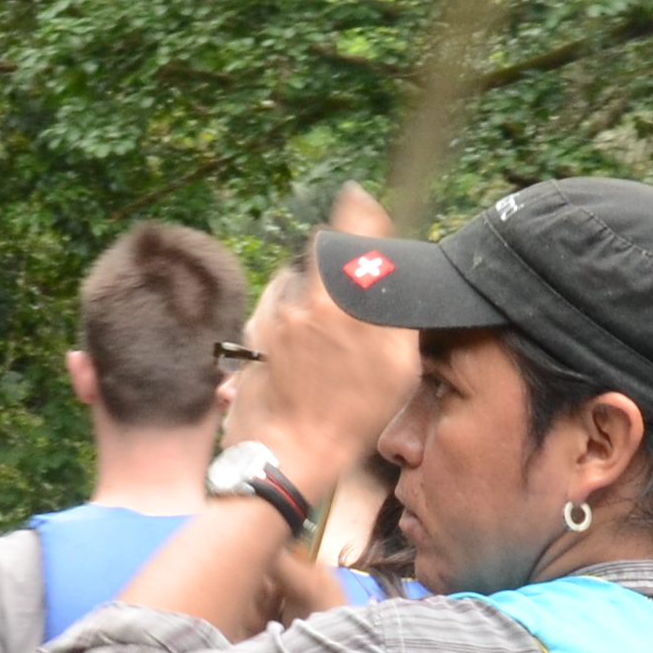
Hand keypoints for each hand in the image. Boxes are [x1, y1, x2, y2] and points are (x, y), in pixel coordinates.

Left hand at [226, 211, 416, 488]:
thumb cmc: (351, 418)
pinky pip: (277, 307)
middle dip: (336, 253)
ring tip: (328, 322)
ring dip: (312, 287)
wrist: (290, 454)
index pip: (350, 230)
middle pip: (320, 250)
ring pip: (296, 280)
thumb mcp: (397, 370)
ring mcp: (274, 316)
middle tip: (352, 271)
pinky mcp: (255, 335)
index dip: (358, 210)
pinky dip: (291, 310)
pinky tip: (303, 340)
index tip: (361, 198)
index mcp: (343, 300)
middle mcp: (305, 299)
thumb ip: (395, 317)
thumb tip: (391, 282)